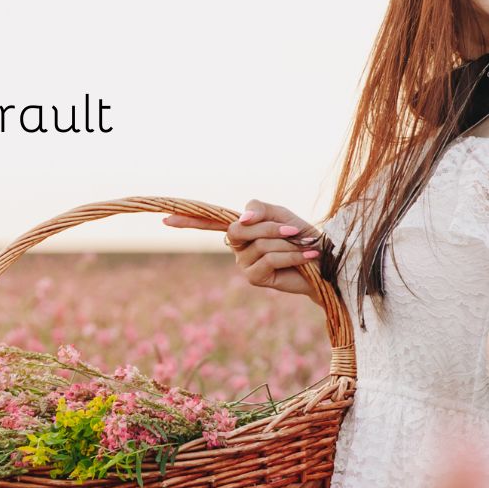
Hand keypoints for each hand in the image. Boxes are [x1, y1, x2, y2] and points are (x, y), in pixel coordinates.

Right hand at [162, 199, 321, 299]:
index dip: (187, 220)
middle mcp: (236, 246)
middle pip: (238, 229)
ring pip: (257, 244)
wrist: (324, 259)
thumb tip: (242, 219)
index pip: (208, 222)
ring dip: (286, 244)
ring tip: (304, 247)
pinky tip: (306, 257)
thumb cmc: (301, 236)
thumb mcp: (279, 214)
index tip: (164, 219)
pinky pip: (267, 259)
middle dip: (268, 228)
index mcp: (240, 228)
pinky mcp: (254, 278)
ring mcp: (243, 264)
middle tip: (292, 231)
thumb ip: (257, 209)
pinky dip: (290, 255)